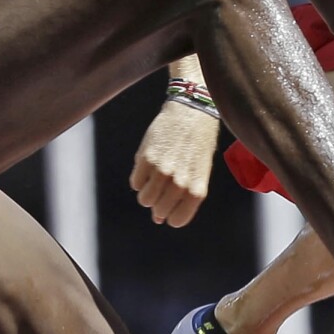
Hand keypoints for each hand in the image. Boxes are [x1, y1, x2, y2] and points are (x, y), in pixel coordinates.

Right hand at [129, 99, 219, 227]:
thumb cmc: (198, 145)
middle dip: (159, 203)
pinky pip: (135, 183)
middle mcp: (180, 183)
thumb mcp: (197, 173)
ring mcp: (162, 171)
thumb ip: (182, 197)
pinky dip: (140, 178)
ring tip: (155, 177)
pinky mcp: (146, 159)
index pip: (177, 221)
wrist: (192, 112)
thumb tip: (157, 219)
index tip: (171, 205)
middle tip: (164, 186)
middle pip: (158, 211)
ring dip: (147, 192)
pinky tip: (149, 165)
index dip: (171, 215)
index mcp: (197, 190)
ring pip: (144, 199)